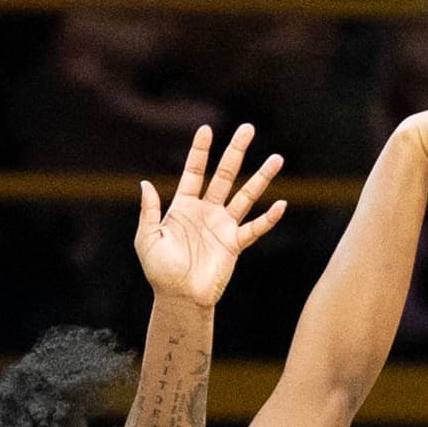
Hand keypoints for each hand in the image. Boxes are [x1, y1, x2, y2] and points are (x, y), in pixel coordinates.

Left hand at [133, 119, 285, 305]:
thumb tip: (145, 184)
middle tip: (248, 128)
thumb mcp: (147, 238)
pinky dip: (268, 218)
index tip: (206, 129)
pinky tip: (281, 205)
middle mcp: (206, 211)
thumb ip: (149, 211)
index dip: (200, 151)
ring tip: (276, 159)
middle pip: (224, 175)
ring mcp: (223, 226)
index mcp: (183, 206)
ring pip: (245, 196)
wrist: (180, 298)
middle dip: (236, 152)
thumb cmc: (160, 271)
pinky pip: (255, 228)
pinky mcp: (235, 244)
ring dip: (261, 178)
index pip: (194, 172)